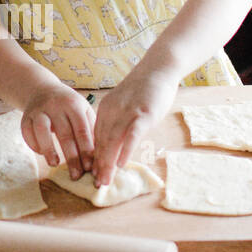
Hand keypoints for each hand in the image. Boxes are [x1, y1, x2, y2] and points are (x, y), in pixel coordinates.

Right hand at [22, 83, 95, 180]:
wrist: (43, 89)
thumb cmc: (69, 106)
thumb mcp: (83, 110)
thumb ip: (91, 130)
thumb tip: (99, 158)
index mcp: (74, 104)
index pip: (82, 130)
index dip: (86, 150)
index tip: (90, 167)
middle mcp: (56, 105)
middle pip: (64, 134)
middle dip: (71, 157)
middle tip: (76, 175)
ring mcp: (39, 110)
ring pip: (42, 130)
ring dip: (49, 149)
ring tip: (55, 164)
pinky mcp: (26, 116)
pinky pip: (27, 132)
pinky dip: (34, 144)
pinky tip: (42, 153)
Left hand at [91, 69, 179, 187]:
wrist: (158, 68)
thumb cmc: (144, 89)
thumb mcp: (125, 105)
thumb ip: (118, 121)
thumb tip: (116, 143)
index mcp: (105, 110)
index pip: (97, 138)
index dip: (95, 157)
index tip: (93, 174)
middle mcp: (112, 111)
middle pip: (102, 142)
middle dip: (99, 165)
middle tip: (97, 183)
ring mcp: (127, 112)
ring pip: (113, 141)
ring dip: (108, 162)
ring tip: (106, 179)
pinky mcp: (143, 113)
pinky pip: (131, 135)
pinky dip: (125, 150)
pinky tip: (121, 164)